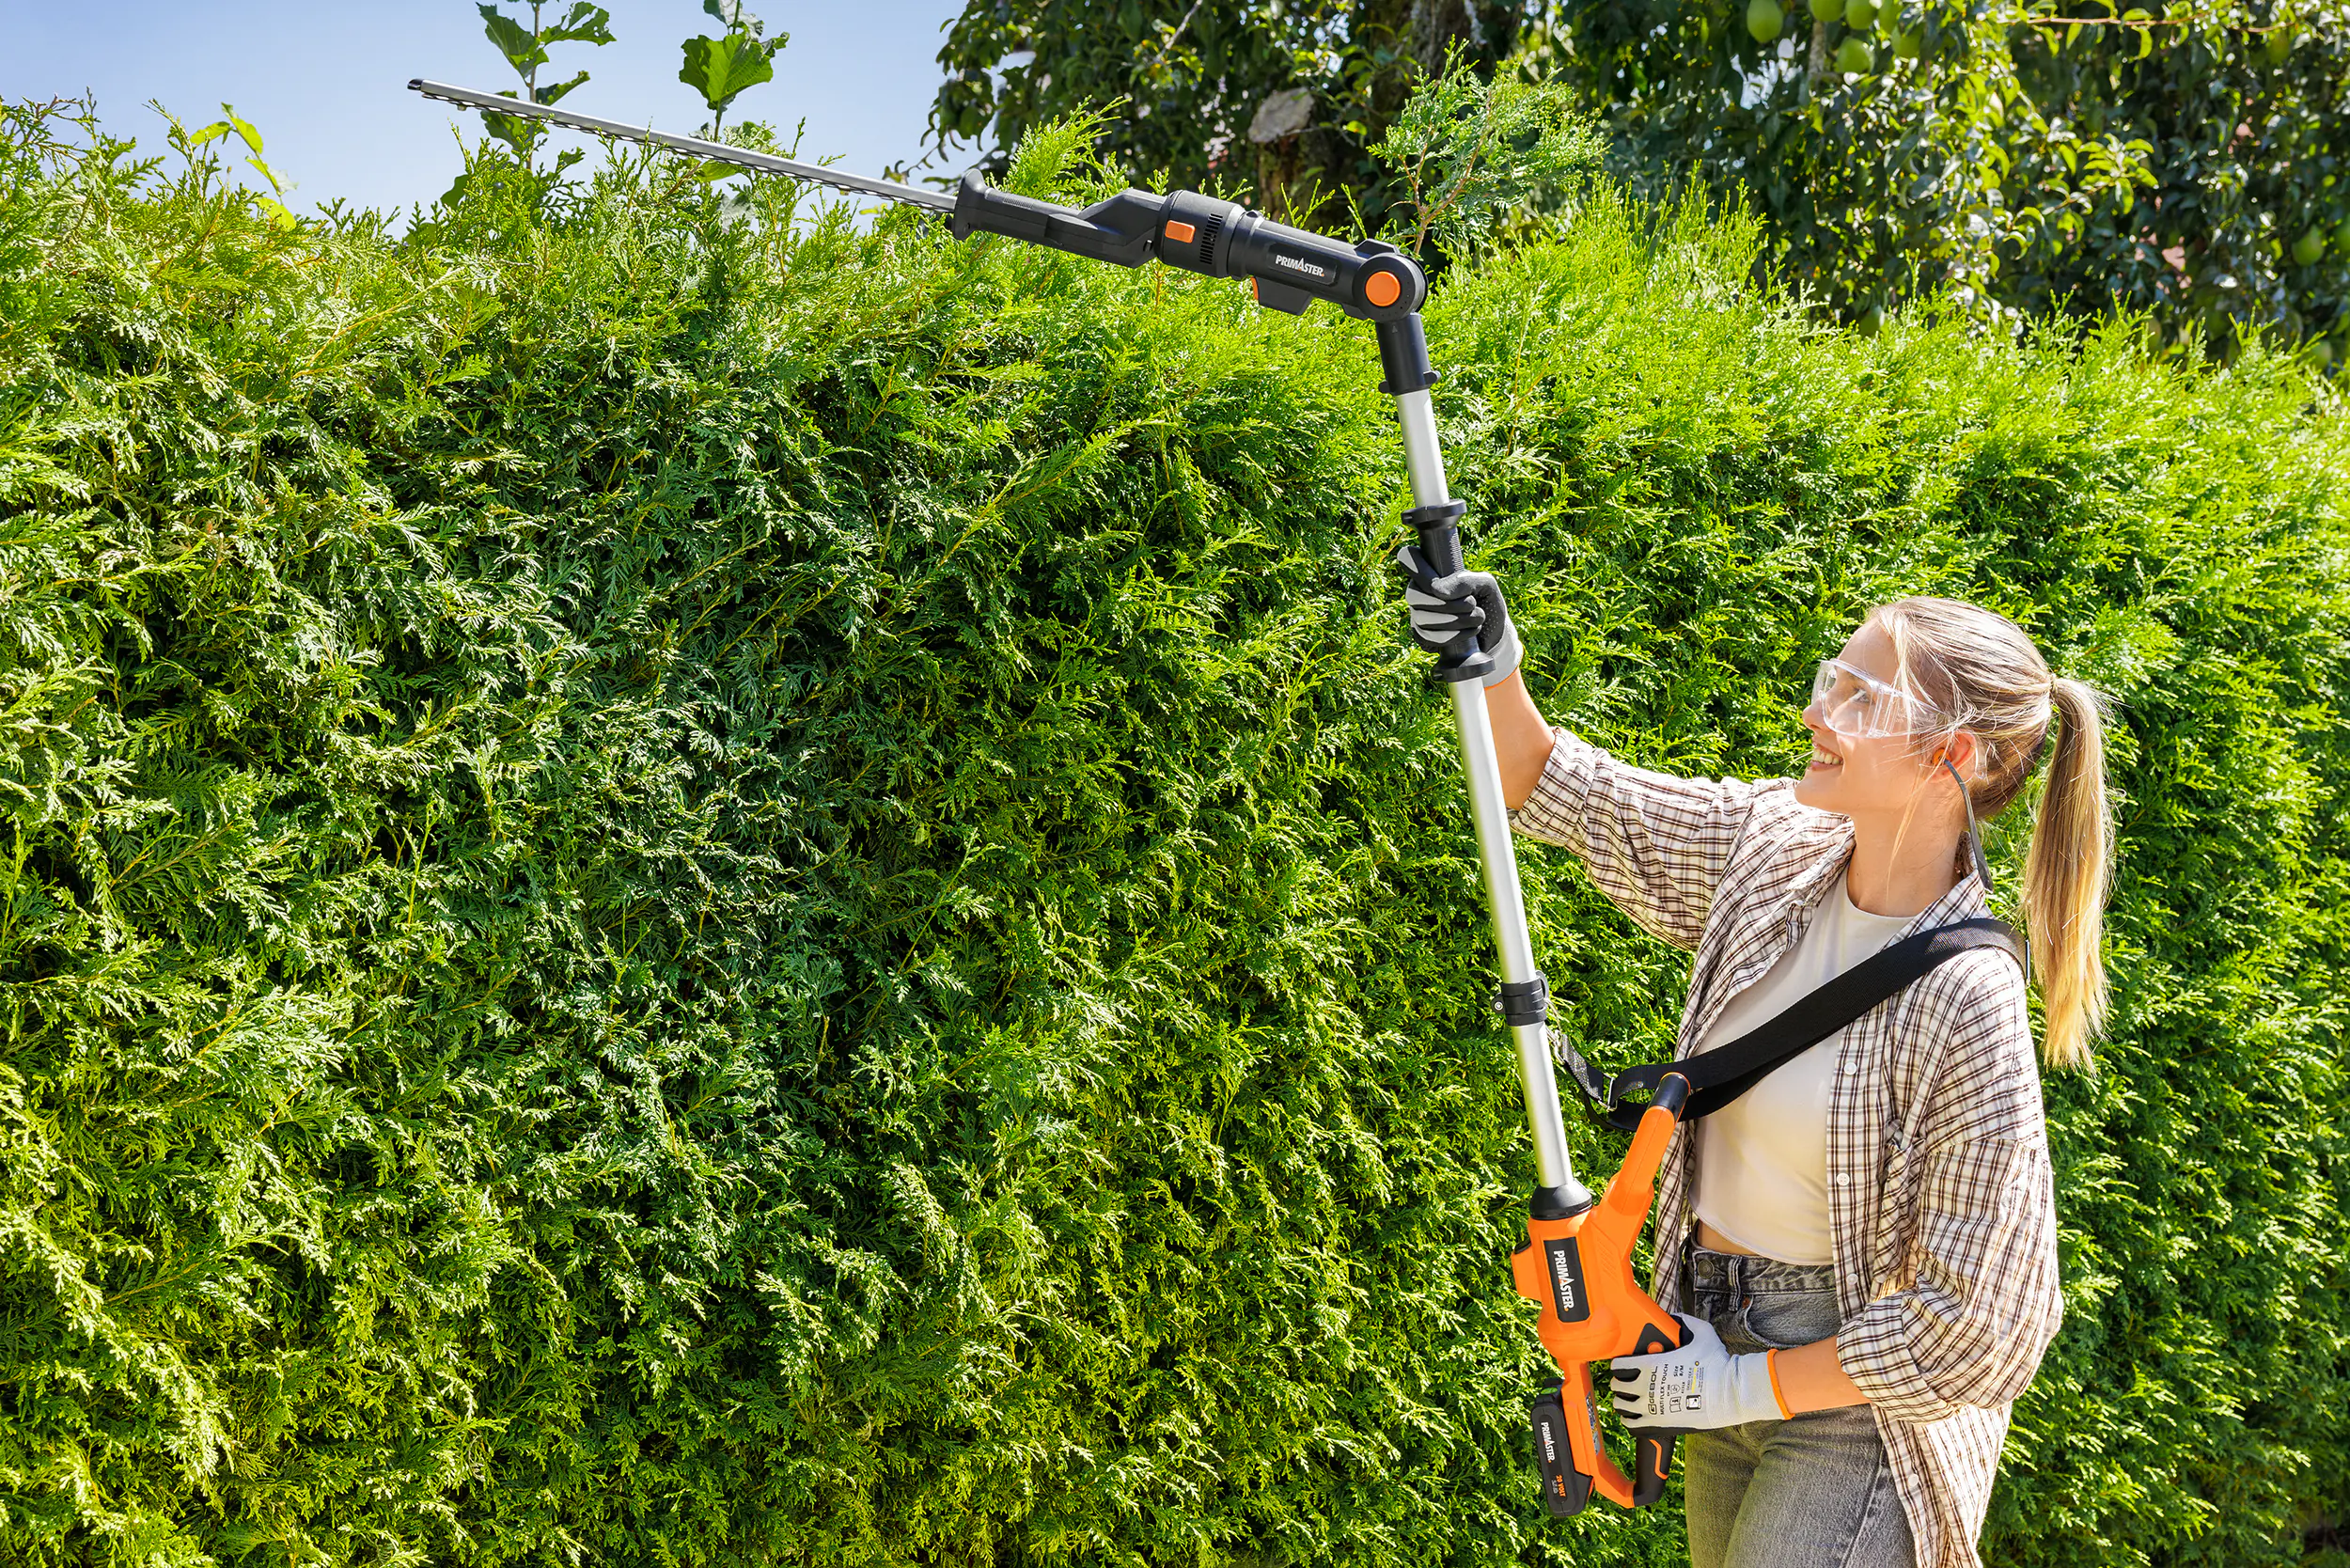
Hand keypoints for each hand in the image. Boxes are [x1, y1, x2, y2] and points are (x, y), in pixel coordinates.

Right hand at [1393, 544, 1520, 685]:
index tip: (1441, 584)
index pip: (1408, 556)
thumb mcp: (1486, 584)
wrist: (1494, 633)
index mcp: (1431, 569)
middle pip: (1413, 594)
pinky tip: (1467, 632)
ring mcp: (1417, 614)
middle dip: (1450, 604)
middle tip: (1472, 604)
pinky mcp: (1421, 636)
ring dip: (1458, 620)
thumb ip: (1465, 580)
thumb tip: (1437, 590)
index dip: (1418, 568)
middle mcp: (1418, 590)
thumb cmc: (1486, 602)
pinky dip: (1454, 636)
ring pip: (1422, 618)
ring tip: (1476, 618)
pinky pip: (1427, 637)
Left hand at [1609, 1313, 1789, 1430]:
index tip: (1621, 1364)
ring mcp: (1651, 1407)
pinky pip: (1633, 1424)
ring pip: (1621, 1406)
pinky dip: (1629, 1420)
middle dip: (1619, 1382)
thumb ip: (1685, 1322)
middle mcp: (1646, 1387)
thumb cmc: (1717, 1364)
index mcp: (1651, 1364)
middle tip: (1624, 1381)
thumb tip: (1675, 1318)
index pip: (1618, 1365)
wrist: (1730, 1394)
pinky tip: (1632, 1417)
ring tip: (1626, 1399)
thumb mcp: (1702, 1333)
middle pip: (1617, 1386)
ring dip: (1621, 1401)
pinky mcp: (1660, 1424)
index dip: (1618, 1364)